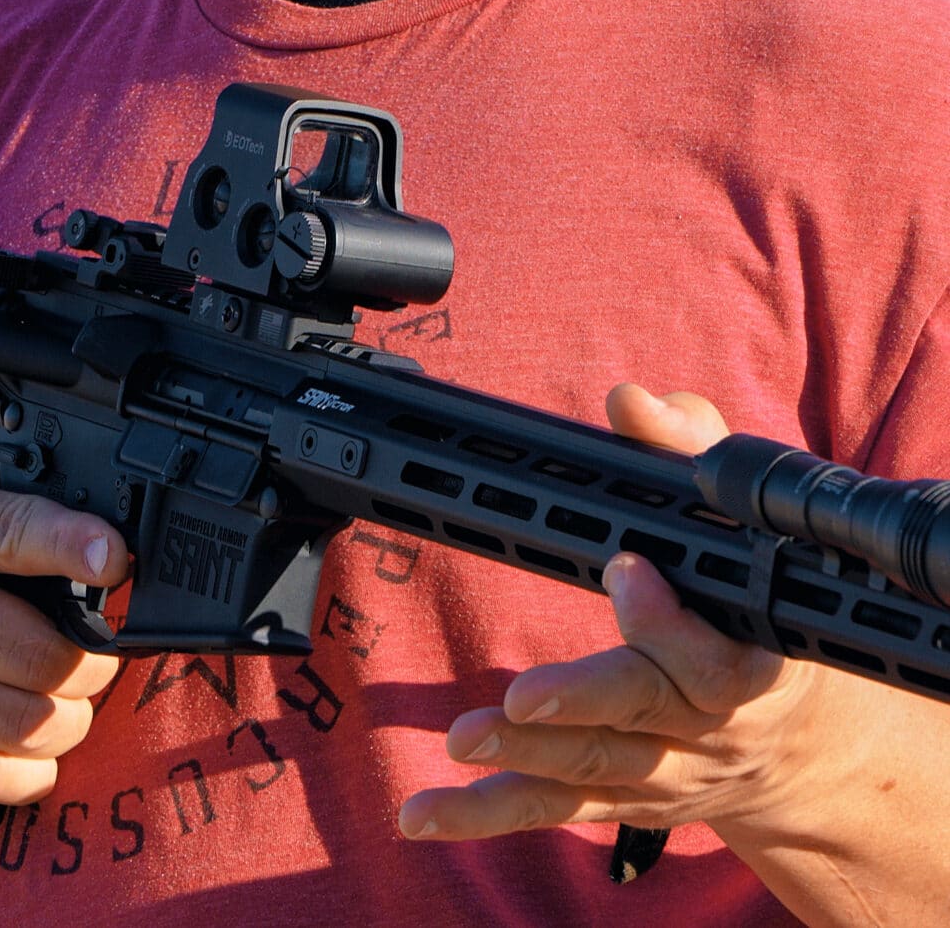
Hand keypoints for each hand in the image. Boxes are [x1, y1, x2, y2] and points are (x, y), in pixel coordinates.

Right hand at [0, 477, 126, 805]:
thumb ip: (15, 537)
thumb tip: (111, 565)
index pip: (10, 528)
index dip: (70, 544)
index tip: (113, 560)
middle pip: (37, 653)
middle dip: (88, 672)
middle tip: (89, 672)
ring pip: (22, 721)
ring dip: (65, 727)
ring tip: (59, 715)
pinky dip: (28, 774)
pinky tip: (28, 758)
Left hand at [398, 384, 841, 842]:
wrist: (795, 747)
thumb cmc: (758, 616)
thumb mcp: (745, 530)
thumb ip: (690, 456)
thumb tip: (632, 403)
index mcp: (746, 660)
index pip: (712, 650)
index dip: (668, 616)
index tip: (625, 564)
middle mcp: (699, 726)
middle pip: (641, 714)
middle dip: (580, 704)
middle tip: (519, 697)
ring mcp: (653, 770)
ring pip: (587, 769)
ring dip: (521, 757)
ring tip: (460, 740)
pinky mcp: (610, 796)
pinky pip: (547, 808)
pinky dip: (483, 815)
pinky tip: (422, 813)